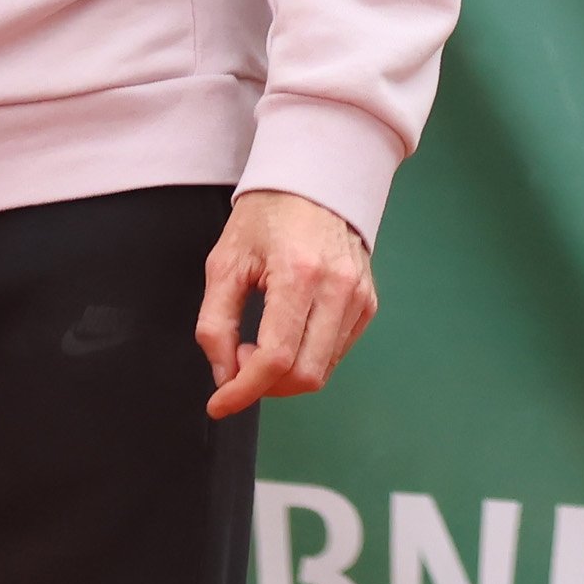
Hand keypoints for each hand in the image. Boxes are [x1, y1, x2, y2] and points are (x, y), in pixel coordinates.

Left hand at [197, 189, 378, 417]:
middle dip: (264, 384)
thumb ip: (215, 323)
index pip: (276, 358)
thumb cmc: (266, 216)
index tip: (218, 403)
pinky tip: (286, 334)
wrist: (314, 181)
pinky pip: (336, 352)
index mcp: (299, 274)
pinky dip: (306, 359)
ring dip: (284, 375)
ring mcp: (359, 297)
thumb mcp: (225, 262)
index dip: (243, 390)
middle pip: (304, 375)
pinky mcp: (368, 302)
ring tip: (259, 341)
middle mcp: (338, 289)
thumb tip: (224, 375)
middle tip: (238, 357)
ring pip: (322, 370)